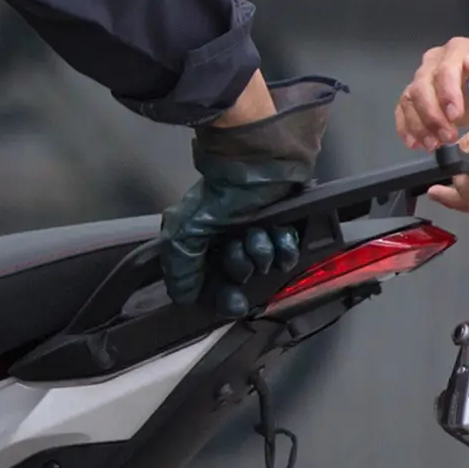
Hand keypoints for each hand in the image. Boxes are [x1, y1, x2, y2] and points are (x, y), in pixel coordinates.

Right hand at [160, 179, 299, 311]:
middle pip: (239, 278)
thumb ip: (180, 268)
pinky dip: (284, 245)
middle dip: (241, 265)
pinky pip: (288, 254)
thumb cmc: (223, 195)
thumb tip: (183, 298)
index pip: (211, 285)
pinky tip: (278, 230)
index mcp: (203, 243)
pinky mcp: (284, 229)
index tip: (235, 303)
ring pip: (264, 266)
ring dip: (262, 252)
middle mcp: (229, 242)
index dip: (222, 297)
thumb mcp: (187, 231)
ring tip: (259, 231)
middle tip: (239, 247)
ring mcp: (258, 235)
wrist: (261, 164)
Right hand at [395, 37, 468, 148]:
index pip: (445, 69)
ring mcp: (422, 78)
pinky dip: (406, 128)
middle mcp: (434, 62)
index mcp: (456, 50)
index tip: (455, 115)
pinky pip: (402, 111)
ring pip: (409, 100)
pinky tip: (416, 143)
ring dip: (420, 126)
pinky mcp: (416, 96)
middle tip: (448, 136)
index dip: (447, 93)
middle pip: (421, 86)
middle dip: (432, 115)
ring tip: (434, 144)